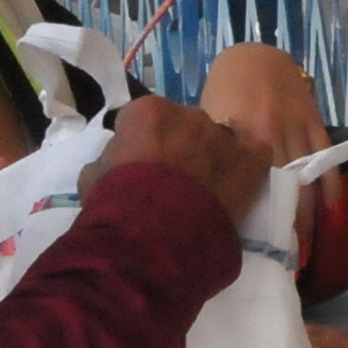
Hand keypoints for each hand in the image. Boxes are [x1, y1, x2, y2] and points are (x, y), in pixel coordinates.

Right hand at [98, 95, 269, 229]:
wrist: (154, 236)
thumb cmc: (116, 205)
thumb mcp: (93, 175)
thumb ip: (110, 158)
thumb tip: (119, 159)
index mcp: (148, 111)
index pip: (146, 117)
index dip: (143, 141)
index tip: (141, 163)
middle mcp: (189, 114)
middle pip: (185, 125)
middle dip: (179, 146)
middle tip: (173, 179)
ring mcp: (222, 136)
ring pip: (218, 139)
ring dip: (211, 155)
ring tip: (204, 188)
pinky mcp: (251, 160)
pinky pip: (255, 153)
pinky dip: (247, 164)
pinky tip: (238, 182)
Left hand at [197, 42, 329, 242]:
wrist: (254, 55)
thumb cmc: (223, 89)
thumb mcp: (210, 119)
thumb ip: (214, 150)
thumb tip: (207, 189)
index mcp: (238, 134)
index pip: (244, 184)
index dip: (248, 217)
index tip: (248, 247)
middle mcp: (269, 134)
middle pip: (279, 188)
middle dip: (283, 224)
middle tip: (283, 256)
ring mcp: (295, 128)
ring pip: (304, 177)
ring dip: (307, 212)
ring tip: (305, 244)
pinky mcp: (314, 122)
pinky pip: (326, 157)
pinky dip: (331, 184)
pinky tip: (332, 208)